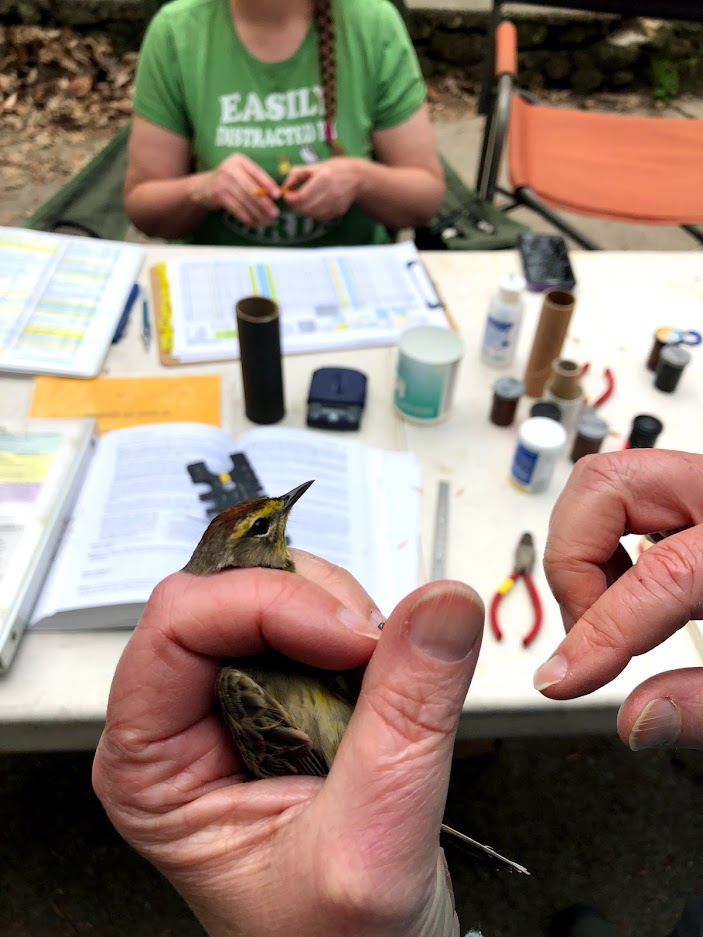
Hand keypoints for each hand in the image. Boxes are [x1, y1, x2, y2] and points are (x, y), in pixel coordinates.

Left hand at [93, 550, 483, 936]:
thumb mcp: (372, 840)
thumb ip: (407, 715)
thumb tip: (442, 606)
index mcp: (152, 761)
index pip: (179, 622)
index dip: (267, 607)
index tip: (352, 639)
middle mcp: (183, 717)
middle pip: (229, 591)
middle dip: (315, 609)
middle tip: (375, 659)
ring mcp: (235, 697)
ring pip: (278, 590)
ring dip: (346, 619)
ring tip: (379, 692)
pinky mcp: (283, 688)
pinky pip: (317, 613)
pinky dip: (364, 630)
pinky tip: (380, 687)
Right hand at [194, 153, 279, 226]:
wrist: (204, 186)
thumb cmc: (231, 180)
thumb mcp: (241, 172)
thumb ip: (256, 180)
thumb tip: (275, 195)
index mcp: (239, 160)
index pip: (257, 173)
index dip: (268, 184)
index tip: (277, 195)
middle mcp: (230, 169)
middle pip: (251, 189)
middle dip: (265, 204)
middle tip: (275, 214)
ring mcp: (222, 182)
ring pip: (245, 202)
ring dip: (258, 214)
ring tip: (267, 221)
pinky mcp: (218, 196)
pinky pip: (236, 209)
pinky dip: (247, 218)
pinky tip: (255, 223)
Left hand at [283, 158, 363, 221]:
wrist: (357, 177)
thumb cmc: (334, 169)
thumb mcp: (314, 166)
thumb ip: (296, 174)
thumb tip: (284, 187)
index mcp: (323, 179)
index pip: (301, 197)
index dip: (290, 199)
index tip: (286, 194)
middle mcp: (330, 193)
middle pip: (304, 208)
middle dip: (294, 204)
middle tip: (293, 198)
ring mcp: (335, 205)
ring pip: (310, 214)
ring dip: (303, 209)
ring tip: (306, 198)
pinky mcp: (337, 212)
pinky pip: (319, 217)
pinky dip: (313, 212)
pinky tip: (317, 202)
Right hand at [535, 450, 702, 750]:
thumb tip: (637, 720)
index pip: (660, 572)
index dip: (600, 631)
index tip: (562, 678)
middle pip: (603, 484)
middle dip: (575, 563)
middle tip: (590, 630)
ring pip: (604, 484)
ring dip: (585, 553)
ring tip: (607, 614)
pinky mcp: (694, 494)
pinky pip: (625, 503)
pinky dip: (606, 547)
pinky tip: (629, 594)